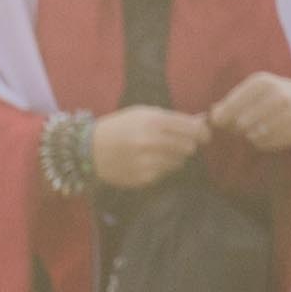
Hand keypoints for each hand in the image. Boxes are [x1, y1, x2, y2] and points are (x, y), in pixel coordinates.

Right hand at [88, 106, 209, 191]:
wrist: (87, 149)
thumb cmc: (118, 127)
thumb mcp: (142, 114)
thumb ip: (172, 118)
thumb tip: (202, 121)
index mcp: (152, 121)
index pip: (192, 129)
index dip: (202, 132)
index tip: (203, 135)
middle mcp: (151, 141)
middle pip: (189, 147)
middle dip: (187, 145)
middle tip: (177, 143)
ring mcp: (147, 161)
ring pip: (179, 162)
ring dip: (174, 157)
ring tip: (157, 153)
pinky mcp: (143, 177)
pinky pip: (165, 173)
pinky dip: (160, 168)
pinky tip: (145, 162)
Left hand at [209, 72, 290, 153]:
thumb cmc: (273, 95)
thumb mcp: (253, 90)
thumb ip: (230, 102)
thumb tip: (209, 118)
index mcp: (261, 82)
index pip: (232, 104)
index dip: (222, 117)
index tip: (218, 123)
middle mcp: (277, 95)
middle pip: (242, 122)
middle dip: (235, 129)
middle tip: (236, 130)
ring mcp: (290, 112)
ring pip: (255, 134)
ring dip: (249, 137)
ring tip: (250, 133)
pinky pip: (270, 143)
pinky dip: (263, 143)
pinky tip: (263, 138)